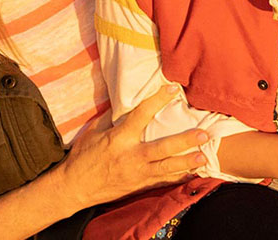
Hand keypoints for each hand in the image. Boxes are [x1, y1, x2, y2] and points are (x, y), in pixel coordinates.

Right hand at [56, 86, 208, 207]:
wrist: (74, 188)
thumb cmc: (82, 157)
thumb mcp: (93, 132)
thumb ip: (111, 117)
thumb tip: (125, 100)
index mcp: (119, 139)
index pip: (141, 115)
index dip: (157, 100)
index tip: (173, 89)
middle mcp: (131, 157)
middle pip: (162, 148)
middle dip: (184, 141)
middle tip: (203, 134)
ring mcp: (137, 174)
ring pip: (166, 168)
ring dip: (186, 162)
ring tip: (203, 156)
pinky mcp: (139, 186)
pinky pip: (162, 181)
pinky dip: (178, 177)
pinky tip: (192, 172)